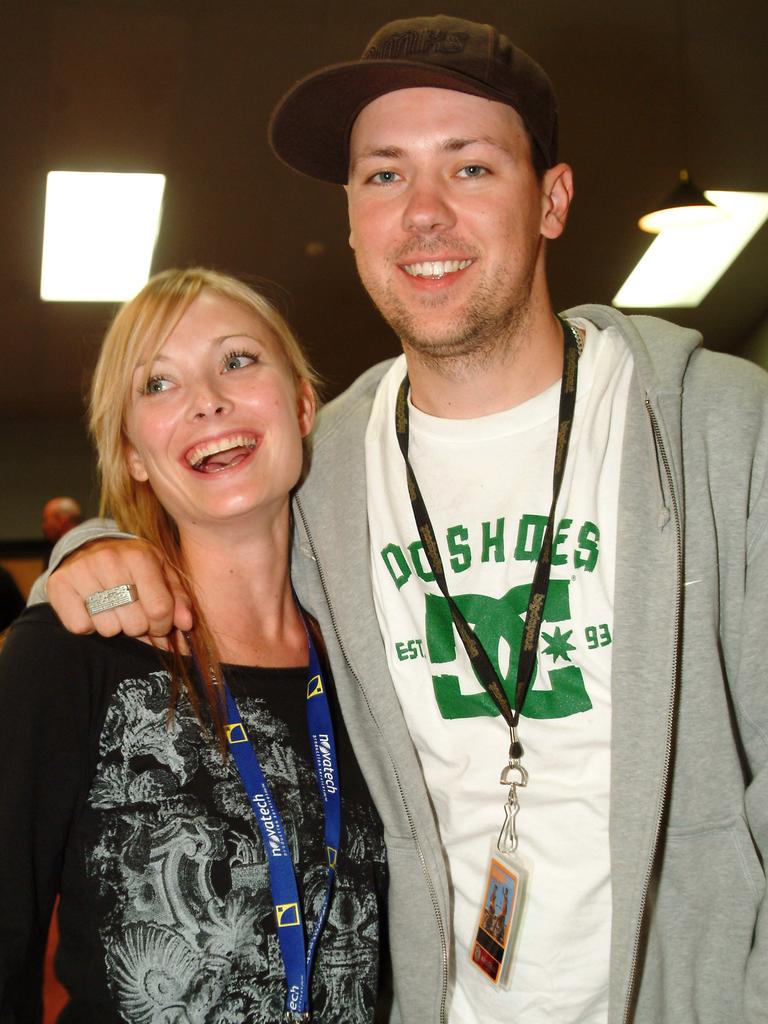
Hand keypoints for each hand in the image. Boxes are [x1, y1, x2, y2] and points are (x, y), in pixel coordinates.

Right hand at [47, 538, 192, 637]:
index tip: (159, 624)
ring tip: (113, 608)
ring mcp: (82, 571)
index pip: (160, 609)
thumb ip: (179, 599)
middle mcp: (110, 560)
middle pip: (135, 624)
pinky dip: (88, 626)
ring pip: (108, 629)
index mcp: (140, 556)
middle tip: (133, 613)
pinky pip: (80, 627)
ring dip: (114, 626)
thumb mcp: (162, 573)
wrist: (90, 549)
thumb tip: (187, 624)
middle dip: (139, 627)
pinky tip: (92, 608)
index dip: (163, 626)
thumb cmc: (134, 566)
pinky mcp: (59, 584)